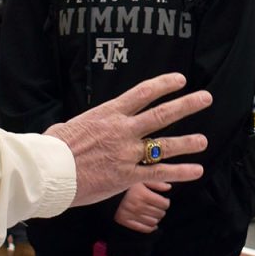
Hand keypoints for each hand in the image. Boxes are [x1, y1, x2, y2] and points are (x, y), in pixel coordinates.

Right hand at [43, 72, 211, 206]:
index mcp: (109, 114)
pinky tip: (197, 171)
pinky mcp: (127, 176)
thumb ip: (81, 126)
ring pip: (165, 144)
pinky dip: (180, 172)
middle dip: (187, 105)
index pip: (142, 93)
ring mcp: (127, 153)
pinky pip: (159, 173)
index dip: (164, 84)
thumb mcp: (67, 127)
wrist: (47, 172)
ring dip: (188, 142)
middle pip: (162, 113)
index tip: (181, 79)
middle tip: (206, 97)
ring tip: (204, 140)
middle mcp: (122, 130)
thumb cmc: (52, 149)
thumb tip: (68, 127)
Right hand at [114, 181, 170, 232]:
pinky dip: (151, 227)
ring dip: (156, 218)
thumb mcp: (141, 178)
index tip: (164, 200)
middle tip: (158, 207)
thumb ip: (156, 182)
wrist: (105, 188)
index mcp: (143, 194)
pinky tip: (152, 224)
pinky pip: (144, 229)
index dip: (166, 202)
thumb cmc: (125, 183)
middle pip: (160, 213)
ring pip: (154, 222)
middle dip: (161, 210)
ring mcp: (131, 215)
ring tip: (153, 213)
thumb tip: (169, 187)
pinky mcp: (124, 221)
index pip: (164, 204)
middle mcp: (137, 206)